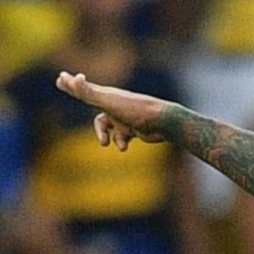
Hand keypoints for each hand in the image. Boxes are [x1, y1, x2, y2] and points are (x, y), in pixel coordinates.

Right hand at [54, 71, 169, 149]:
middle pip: (92, 101)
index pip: (84, 89)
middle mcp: (114, 104)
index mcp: (107, 96)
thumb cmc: (136, 110)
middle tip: (65, 86)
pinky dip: (120, 143)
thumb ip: (89, 93)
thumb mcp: (109, 102)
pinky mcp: (133, 129)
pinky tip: (124, 146)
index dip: (72, 84)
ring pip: (105, 126)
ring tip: (105, 143)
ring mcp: (123, 116)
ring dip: (103, 136)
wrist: (163, 123)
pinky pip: (120, 137)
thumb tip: (72, 78)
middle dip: (81, 97)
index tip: (61, 77)